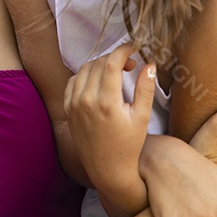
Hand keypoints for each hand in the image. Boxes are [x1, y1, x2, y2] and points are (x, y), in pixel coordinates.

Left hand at [64, 45, 154, 216]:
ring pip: (84, 69)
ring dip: (100, 64)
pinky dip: (86, 75)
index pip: (111, 63)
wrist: (107, 169)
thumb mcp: (142, 117)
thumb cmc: (129, 145)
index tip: (134, 48)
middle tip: (130, 64)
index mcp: (106, 102)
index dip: (123, 50)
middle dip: (115, 57)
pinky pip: (73, 80)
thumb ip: (145, 88)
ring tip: (115, 72)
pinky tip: (98, 81)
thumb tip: (149, 64)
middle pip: (98, 63)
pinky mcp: (68, 108)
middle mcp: (86, 101)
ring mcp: (74, 104)